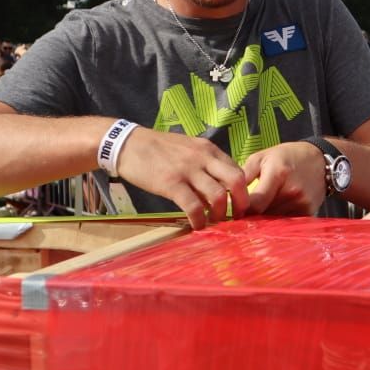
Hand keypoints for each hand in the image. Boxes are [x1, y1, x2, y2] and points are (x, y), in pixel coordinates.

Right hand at [115, 127, 249, 229]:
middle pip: (236, 181)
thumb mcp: (187, 148)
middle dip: (241, 202)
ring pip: (218, 196)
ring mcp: (187, 170)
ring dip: (220, 214)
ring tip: (214, 222)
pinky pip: (193, 207)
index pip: (237, 170)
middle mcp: (202, 158)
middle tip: (236, 216)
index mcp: (208, 149)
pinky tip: (197, 226)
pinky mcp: (171, 184)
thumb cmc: (157, 149)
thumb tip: (217, 188)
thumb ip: (204, 164)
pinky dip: (199, 220)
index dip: (242, 190)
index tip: (239, 205)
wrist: (127, 144)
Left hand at [243, 141, 326, 217]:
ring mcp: (302, 203)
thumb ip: (244, 175)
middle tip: (244, 217)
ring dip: (265, 221)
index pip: (255, 204)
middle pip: (265, 216)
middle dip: (252, 218)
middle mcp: (291, 191)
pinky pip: (288, 223)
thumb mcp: (262, 157)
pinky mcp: (309, 211)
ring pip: (275, 222)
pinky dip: (279, 222)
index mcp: (278, 174)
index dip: (243, 211)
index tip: (235, 212)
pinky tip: (275, 215)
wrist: (320, 159)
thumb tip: (227, 195)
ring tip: (259, 216)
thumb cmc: (287, 156)